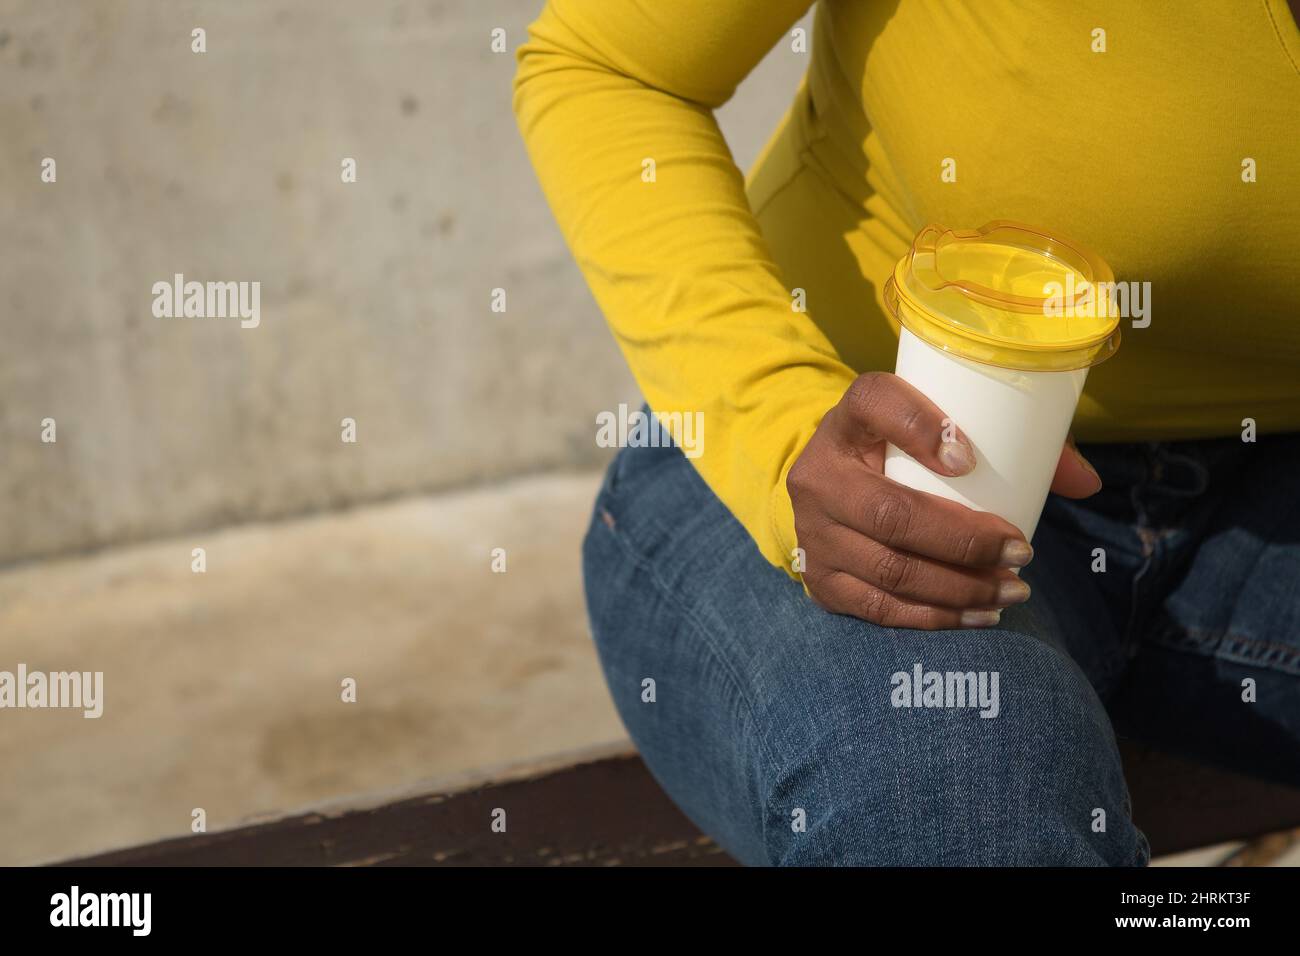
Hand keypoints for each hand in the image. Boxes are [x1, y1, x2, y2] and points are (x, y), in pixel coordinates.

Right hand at [787, 372, 1100, 628]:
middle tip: (1021, 553)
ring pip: (891, 569)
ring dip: (961, 588)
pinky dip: (934, 618)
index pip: (874, 403)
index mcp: (848, 418)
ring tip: (1012, 589)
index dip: (920, 429)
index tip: (969, 459)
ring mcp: (813, 532)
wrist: (830, 492)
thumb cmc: (901, 456)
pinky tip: (977, 617)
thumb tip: (1086, 482)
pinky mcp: (819, 580)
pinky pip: (878, 608)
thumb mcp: (933, 431)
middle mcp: (818, 474)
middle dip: (966, 542)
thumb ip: (1010, 444)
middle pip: (892, 513)